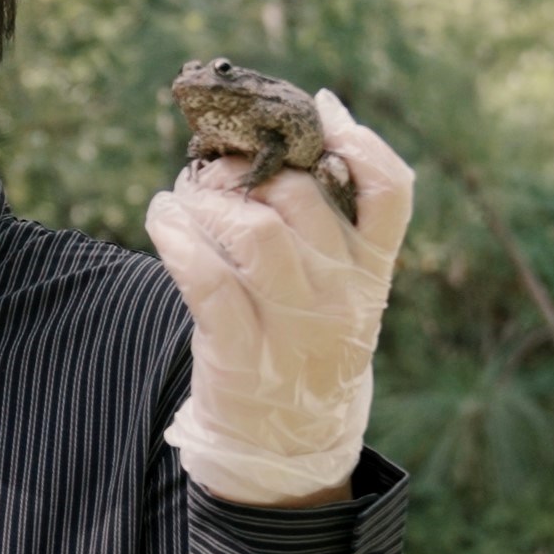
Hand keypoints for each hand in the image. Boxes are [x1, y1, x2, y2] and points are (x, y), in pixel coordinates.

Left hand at [145, 89, 415, 506]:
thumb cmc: (305, 339)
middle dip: (247, 166)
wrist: (286, 447)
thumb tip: (325, 107)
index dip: (359, 143)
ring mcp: (294, 328)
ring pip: (254, 231)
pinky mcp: (241, 353)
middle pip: (302, 199)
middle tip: (216, 163)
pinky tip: (162, 219)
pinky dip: (175, 235)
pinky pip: (206, 278)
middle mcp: (342, 298)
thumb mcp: (340, 283)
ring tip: (185, 195)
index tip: (317, 112)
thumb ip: (334, 211)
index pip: (391, 194)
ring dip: (207, 199)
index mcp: (372, 273)